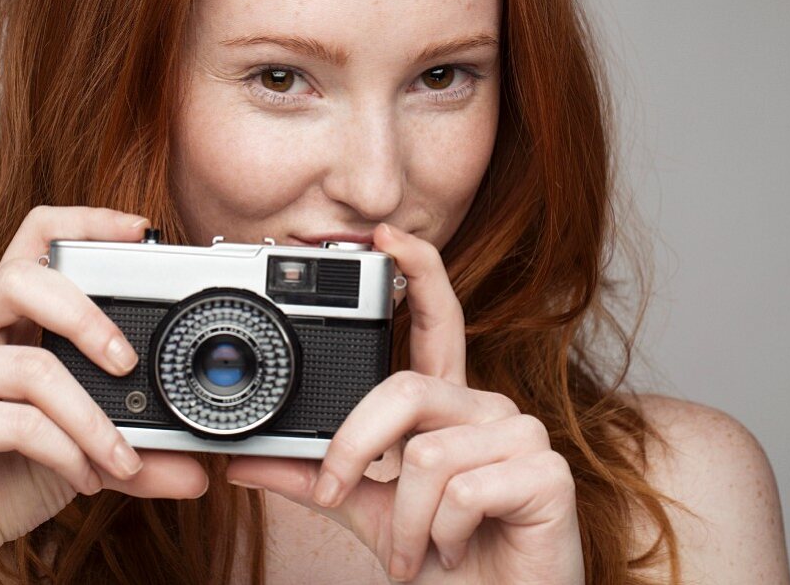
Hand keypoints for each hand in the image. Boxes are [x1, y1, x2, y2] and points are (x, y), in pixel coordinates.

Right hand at [0, 207, 208, 581]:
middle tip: (127, 363)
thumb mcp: (84, 444)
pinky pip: (19, 423)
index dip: (86, 221)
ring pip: (35, 367)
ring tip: (121, 460)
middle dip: (89, 319)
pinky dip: (66, 453)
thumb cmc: (10, 468)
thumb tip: (198, 470)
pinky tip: (83, 478)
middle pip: (25, 279)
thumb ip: (135, 443)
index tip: (142, 230)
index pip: (36, 236)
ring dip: (93, 420)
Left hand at [226, 223, 583, 582]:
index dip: (419, 271)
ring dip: (405, 523)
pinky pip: (461, 492)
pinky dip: (439, 536)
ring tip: (422, 549)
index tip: (385, 235)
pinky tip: (458, 549)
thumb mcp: (369, 513)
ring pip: (426, 455)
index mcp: (447, 406)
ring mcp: (520, 436)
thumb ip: (317, 479)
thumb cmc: (442, 557)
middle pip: (406, 389)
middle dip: (357, 449)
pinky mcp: (546, 474)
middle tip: (339, 496)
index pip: (436, 321)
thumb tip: (244, 461)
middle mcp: (486, 406)